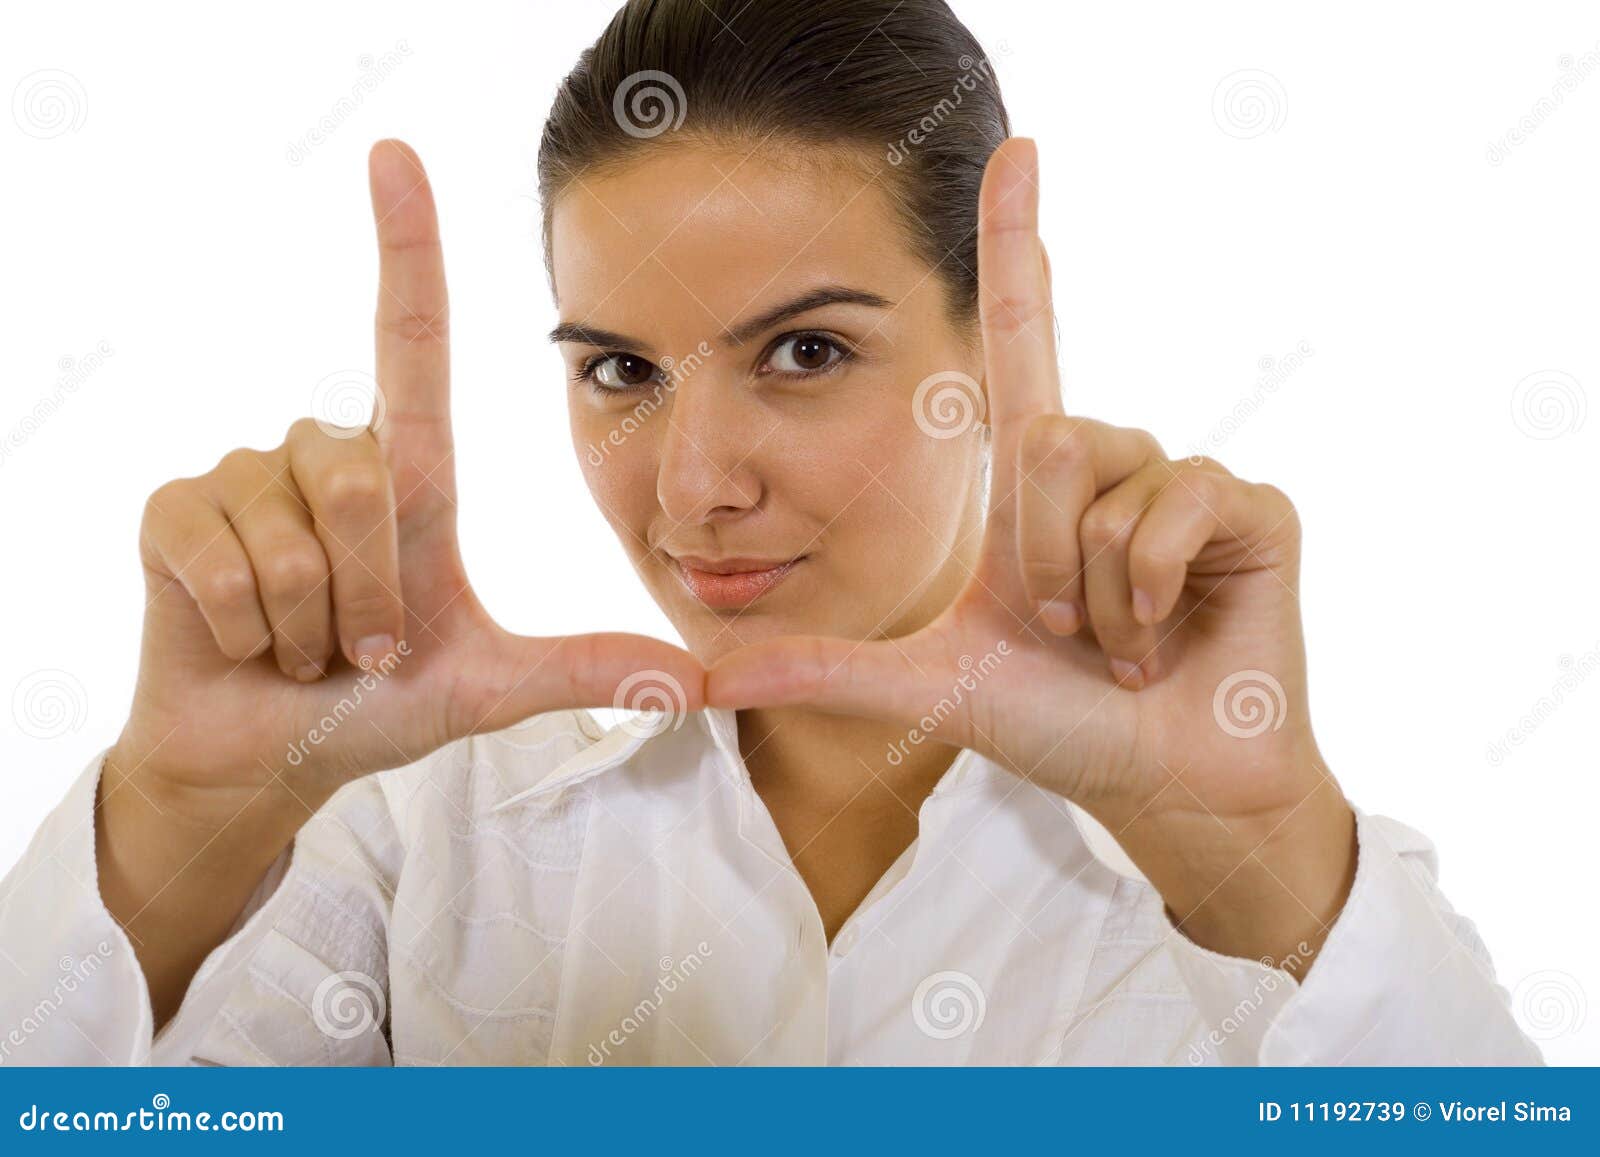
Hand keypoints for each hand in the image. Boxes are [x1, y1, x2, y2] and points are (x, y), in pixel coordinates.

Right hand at [112, 139, 703, 822]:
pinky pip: (231, 568)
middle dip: (376, 604)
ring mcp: (247, 477)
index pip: (412, 339)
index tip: (398, 156)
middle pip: (369, 489)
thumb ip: (587, 670)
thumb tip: (701, 680)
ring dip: (317, 628)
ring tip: (308, 646)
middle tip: (365, 647)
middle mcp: (327, 452)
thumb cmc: (379, 702)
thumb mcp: (490, 685)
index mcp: (408, 473)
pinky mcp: (176, 513)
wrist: (272, 755)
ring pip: (303, 539)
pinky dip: (253, 634)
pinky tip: (248, 642)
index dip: (407, 247)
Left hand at [708, 139, 1353, 967]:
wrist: (1159, 785)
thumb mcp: (927, 686)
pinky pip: (1178, 509)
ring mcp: (1181, 480)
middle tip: (1068, 630)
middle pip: (1045, 435)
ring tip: (1121, 641)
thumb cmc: (1056, 727)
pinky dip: (1154, 594)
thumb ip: (820, 670)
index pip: (1019, 339)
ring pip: (1105, 483)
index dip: (1016, 245)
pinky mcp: (1252, 509)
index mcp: (1033, 484)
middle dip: (1040, 560)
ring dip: (1096, 593)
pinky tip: (1170, 636)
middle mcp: (1106, 462)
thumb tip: (700, 675)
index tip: (1016, 152)